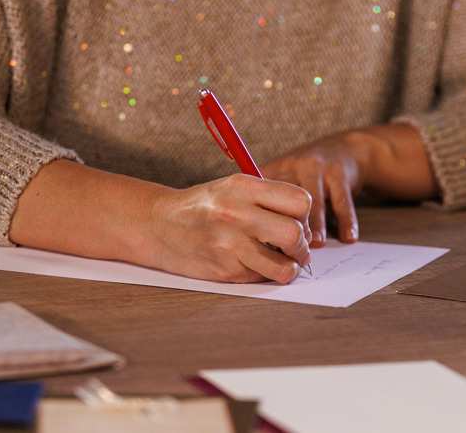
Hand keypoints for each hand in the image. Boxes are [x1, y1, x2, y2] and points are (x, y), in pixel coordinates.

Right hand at [146, 174, 312, 283]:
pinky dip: (266, 274)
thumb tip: (306, 226)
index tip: (298, 221)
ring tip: (283, 262)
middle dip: (302, 245)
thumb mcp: (233, 188)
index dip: (305, 215)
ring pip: (284, 265)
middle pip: (295, 233)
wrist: (159, 225)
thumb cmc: (203, 206)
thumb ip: (268, 200)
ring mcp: (230, 244)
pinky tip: (256, 265)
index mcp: (243, 187)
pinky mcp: (225, 270)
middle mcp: (237, 213)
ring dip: (290, 267)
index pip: (299, 201)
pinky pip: (262, 277)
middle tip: (295, 248)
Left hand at [261, 125, 439, 246]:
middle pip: (285, 199)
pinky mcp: (339, 173)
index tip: (266, 246)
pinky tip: (348, 238)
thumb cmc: (307, 174)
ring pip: (314, 201)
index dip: (264, 223)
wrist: (345, 150)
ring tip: (315, 244)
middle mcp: (292, 166)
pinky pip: (342, 201)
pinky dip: (346, 220)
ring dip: (316, 225)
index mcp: (274, 171)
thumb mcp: (284, 177)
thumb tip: (261, 245)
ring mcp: (316, 168)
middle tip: (292, 251)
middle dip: (289, 227)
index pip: (262, 197)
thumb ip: (270, 204)